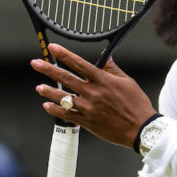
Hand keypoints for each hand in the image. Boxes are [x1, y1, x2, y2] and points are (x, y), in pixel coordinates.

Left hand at [31, 43, 156, 147]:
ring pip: (63, 97)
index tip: (53, 48)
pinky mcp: (88, 122)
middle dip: (48, 69)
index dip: (64, 55)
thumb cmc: (136, 104)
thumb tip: (105, 56)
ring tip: (38, 87)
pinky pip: (67, 115)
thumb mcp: (128, 82)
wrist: (140, 128)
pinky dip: (55, 110)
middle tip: (35, 63)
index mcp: (103, 80)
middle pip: (66, 78)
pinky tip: (47, 106)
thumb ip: (112, 69)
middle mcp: (93, 93)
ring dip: (49, 91)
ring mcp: (89, 108)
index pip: (79, 64)